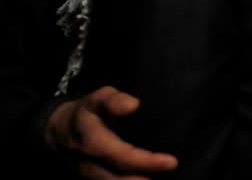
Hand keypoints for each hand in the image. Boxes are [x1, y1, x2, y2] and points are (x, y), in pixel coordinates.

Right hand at [45, 86, 177, 178]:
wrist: (59, 132)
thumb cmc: (87, 112)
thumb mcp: (97, 99)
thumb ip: (114, 100)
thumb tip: (134, 105)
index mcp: (91, 141)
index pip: (120, 156)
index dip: (145, 161)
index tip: (171, 162)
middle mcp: (89, 164)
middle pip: (118, 178)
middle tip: (172, 171)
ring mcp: (90, 176)